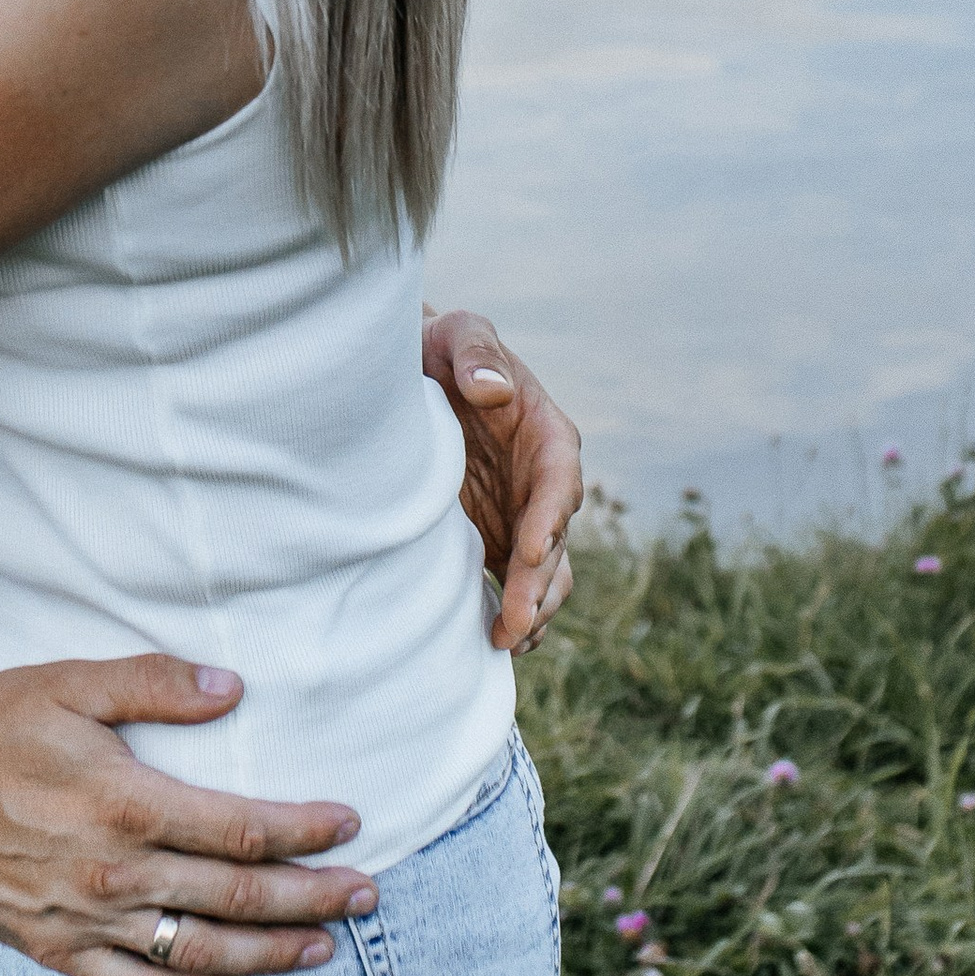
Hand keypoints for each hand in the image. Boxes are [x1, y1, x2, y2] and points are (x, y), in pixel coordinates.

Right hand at [0, 655, 376, 975]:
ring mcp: (87, 923)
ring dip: (271, 955)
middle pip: (238, 900)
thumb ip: (154, 682)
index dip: (305, 831)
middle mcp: (115, 875)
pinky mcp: (58, 952)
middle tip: (368, 894)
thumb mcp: (69, 683)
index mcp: (127, 805)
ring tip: (323, 947)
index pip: (242, 830)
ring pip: (200, 956)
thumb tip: (232, 688)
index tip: (351, 826)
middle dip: (312, 898)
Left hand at [423, 307, 580, 651]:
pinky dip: (512, 613)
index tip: (531, 550)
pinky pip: (513, 583)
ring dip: (531, 608)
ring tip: (507, 642)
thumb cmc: (441, 346)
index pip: (559, 479)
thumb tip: (494, 389)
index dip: (550, 517)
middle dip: (538, 583)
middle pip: (555, 540)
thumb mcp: (458, 332)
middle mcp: (541, 482)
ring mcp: (521, 515)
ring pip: (544, 573)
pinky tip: (495, 642)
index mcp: (546, 434)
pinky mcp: (495, 537)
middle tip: (514, 622)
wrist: (415, 374)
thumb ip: (477, 352)